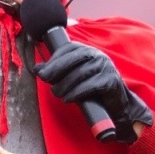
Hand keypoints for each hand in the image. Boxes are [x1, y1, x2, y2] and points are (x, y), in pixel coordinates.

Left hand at [33, 41, 153, 139]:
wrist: (116, 105)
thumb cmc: (92, 90)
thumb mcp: (72, 78)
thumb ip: (56, 72)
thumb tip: (37, 69)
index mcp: (88, 51)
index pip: (69, 48)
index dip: (54, 59)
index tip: (42, 71)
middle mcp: (98, 56)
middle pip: (74, 58)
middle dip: (56, 68)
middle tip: (44, 79)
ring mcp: (106, 67)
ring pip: (81, 73)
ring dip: (65, 84)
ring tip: (57, 93)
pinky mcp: (111, 81)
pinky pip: (91, 85)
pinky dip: (77, 92)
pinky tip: (68, 98)